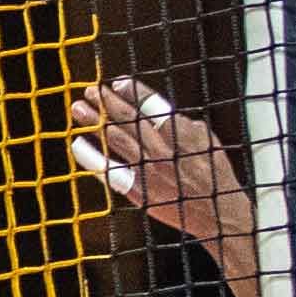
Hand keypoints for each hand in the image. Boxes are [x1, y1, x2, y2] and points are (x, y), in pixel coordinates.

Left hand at [71, 76, 237, 244]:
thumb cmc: (215, 175)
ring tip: (79, 109)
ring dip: (95, 122)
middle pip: (130, 120)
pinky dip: (93, 158)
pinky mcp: (140, 192)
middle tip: (91, 90)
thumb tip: (166, 114)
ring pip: (116, 141)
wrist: (217, 213)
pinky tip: (78, 145)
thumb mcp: (208, 141)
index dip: (134, 93)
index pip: (153, 107)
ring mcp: (149, 172)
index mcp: (182, 135)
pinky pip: (110, 172)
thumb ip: (185, 125)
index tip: (118, 82)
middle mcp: (163, 152)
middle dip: (108, 102)